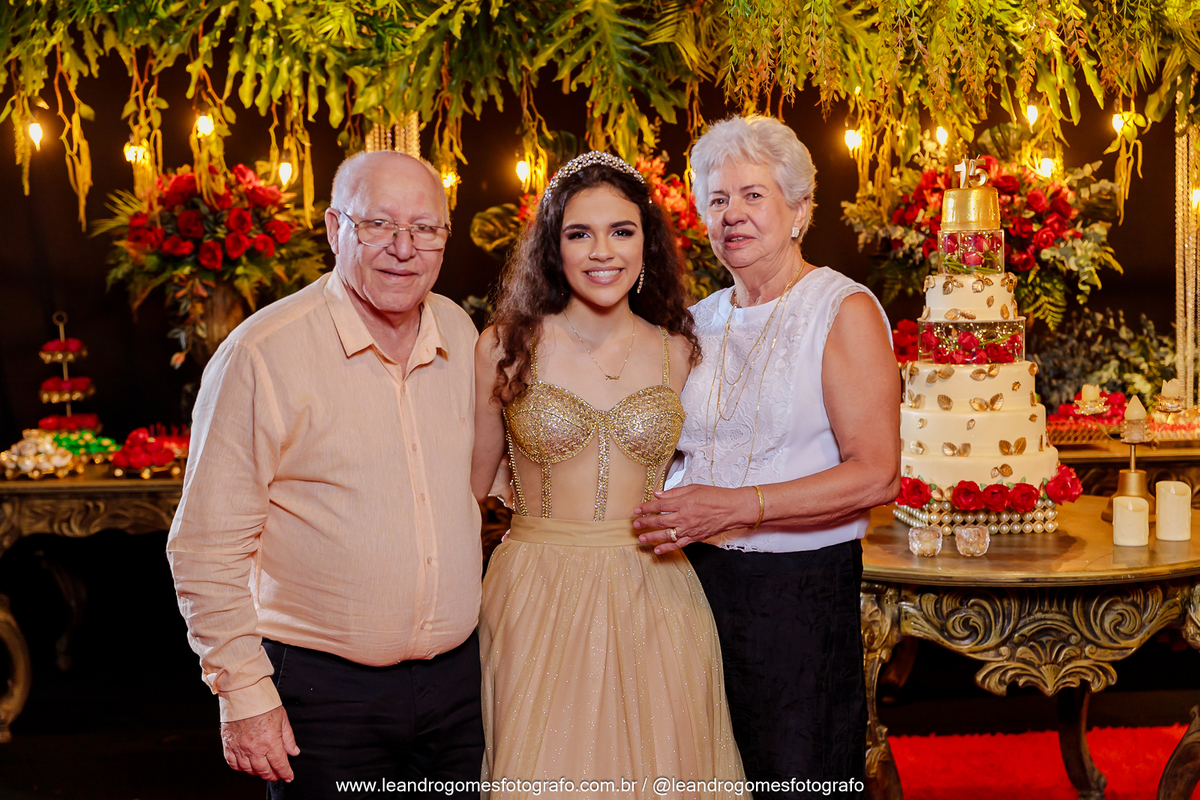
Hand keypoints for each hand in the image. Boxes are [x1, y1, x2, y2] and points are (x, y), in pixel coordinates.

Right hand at [220, 705, 299, 782]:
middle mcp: (254, 748)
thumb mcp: (282, 719)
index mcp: (270, 742)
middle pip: (264, 770)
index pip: (280, 764)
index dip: (285, 773)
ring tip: (263, 770)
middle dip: (272, 775)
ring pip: (249, 770)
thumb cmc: (263, 704)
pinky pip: (233, 763)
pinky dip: (240, 767)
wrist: (243, 694)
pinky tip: (246, 766)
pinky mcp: (228, 745)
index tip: (288, 777)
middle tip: (276, 776)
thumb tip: (294, 752)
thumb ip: (288, 738)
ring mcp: (240, 748)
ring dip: (257, 772)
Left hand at [633, 484, 757, 554]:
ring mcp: (689, 529)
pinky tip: (657, 550)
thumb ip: (674, 493)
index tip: (637, 510)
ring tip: (641, 538)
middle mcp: (684, 517)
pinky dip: (667, 548)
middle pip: (659, 521)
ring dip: (651, 537)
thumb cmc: (715, 496)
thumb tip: (658, 494)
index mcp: (683, 502)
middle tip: (635, 525)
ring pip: (666, 535)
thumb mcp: (693, 488)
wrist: (732, 509)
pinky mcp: (694, 538)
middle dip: (645, 523)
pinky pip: (678, 545)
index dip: (646, 508)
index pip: (659, 506)